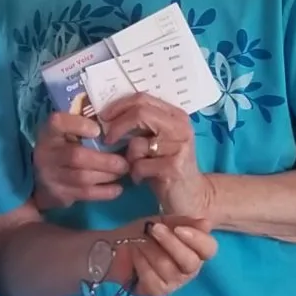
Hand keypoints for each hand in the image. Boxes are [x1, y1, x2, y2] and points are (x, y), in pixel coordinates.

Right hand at [36, 107, 127, 206]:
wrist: (42, 179)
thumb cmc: (62, 149)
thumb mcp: (65, 133)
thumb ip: (83, 126)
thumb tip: (115, 126)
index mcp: (49, 133)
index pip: (57, 123)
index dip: (78, 125)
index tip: (97, 130)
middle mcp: (46, 153)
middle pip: (76, 156)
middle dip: (105, 160)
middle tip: (124, 162)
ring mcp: (51, 176)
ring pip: (82, 177)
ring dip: (107, 175)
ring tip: (122, 172)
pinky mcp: (59, 194)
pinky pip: (85, 194)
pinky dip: (105, 192)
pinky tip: (117, 189)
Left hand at [103, 93, 211, 220]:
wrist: (191, 196)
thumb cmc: (166, 167)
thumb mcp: (157, 141)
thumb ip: (141, 125)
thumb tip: (108, 115)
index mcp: (176, 116)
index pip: (143, 99)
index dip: (119, 106)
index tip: (104, 117)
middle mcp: (181, 127)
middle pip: (140, 113)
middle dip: (117, 126)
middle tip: (107, 140)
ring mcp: (179, 147)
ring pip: (137, 143)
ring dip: (129, 157)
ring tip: (135, 166)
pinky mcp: (174, 167)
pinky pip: (139, 165)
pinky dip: (135, 173)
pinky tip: (141, 179)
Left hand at [121, 217, 215, 295]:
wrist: (118, 244)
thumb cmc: (146, 233)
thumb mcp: (164, 222)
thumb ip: (184, 222)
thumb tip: (206, 223)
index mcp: (196, 251)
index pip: (209, 249)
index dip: (197, 239)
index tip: (179, 229)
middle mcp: (189, 270)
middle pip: (191, 262)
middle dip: (171, 243)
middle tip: (154, 229)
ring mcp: (173, 284)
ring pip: (168, 269)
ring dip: (150, 249)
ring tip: (140, 240)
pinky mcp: (156, 291)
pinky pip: (152, 279)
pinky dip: (141, 262)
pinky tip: (135, 253)